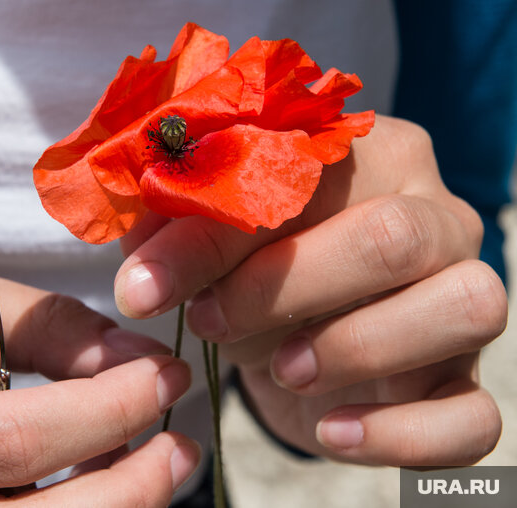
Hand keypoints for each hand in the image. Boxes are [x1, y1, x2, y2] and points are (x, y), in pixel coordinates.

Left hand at [115, 115, 505, 465]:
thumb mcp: (206, 246)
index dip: (218, 233)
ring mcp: (462, 299)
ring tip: (284, 367)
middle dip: (287, 286)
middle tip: (211, 319)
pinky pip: (473, 416)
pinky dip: (401, 434)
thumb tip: (142, 273)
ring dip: (357, 346)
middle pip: (396, 237)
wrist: (291, 338)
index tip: (142, 286)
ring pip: (467, 308)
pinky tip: (331, 431)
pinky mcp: (461, 381)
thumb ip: (176, 237)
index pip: (309, 177)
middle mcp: (436, 219)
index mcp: (374, 159)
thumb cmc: (251, 273)